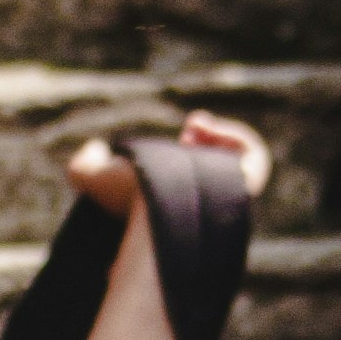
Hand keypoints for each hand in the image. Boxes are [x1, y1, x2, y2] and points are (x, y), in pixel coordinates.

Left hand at [64, 111, 270, 218]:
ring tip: (198, 126)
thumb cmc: (125, 200)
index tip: (176, 135)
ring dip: (222, 137)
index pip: (188, 177)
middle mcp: (202, 204)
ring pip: (237, 165)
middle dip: (203, 143)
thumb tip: (92, 149)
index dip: (183, 151)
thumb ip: (84, 163)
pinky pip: (256, 159)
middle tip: (190, 128)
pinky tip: (213, 128)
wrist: (154, 213)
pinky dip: (240, 137)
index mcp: (173, 205)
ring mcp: (226, 198)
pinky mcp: (244, 188)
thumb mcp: (91, 177)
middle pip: (213, 170)